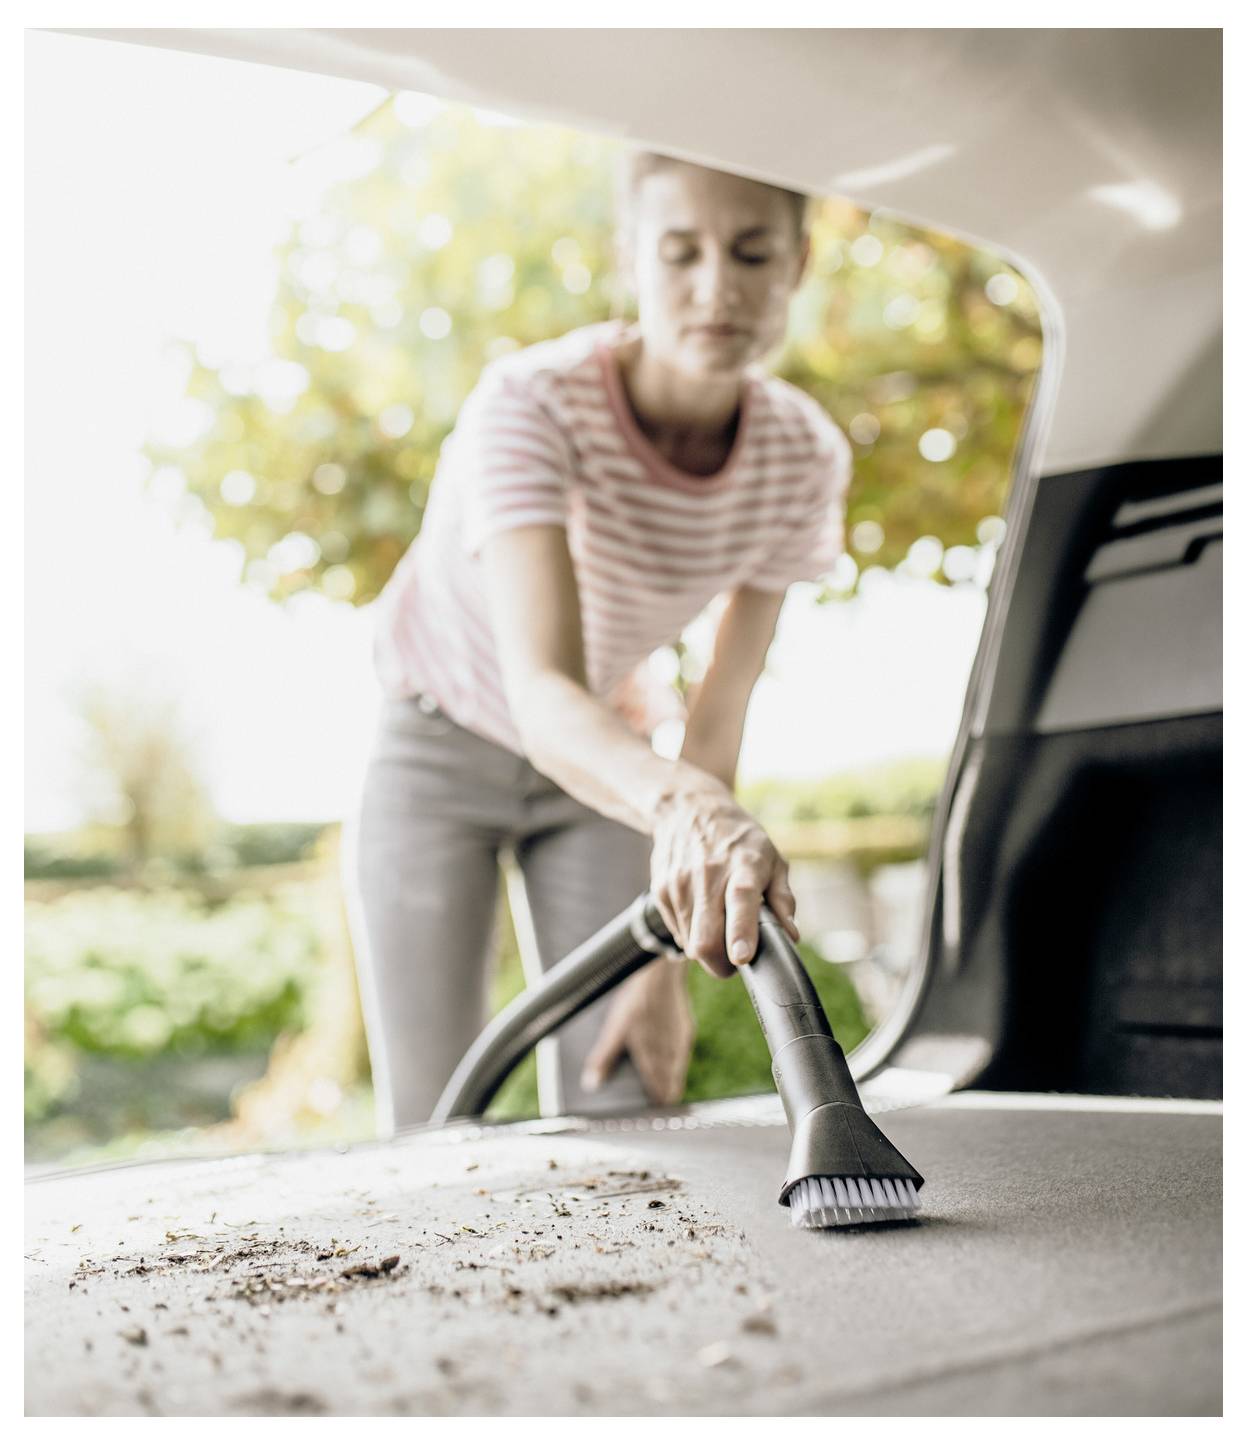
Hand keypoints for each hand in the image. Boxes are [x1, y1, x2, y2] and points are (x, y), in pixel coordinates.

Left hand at [580, 959, 693, 1105]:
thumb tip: (591, 1083)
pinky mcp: (686, 1029)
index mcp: (652, 1059)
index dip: (656, 1106)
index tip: (650, 1113)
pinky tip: (666, 1060)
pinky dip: (675, 1064)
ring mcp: (680, 1042)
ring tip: (659, 1087)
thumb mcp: (614, 1030)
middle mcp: (670, 1055)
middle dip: (663, 1096)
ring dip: (670, 1081)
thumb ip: (603, 1058)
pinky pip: (682, 1055)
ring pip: (678, 1072)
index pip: (661, 1094)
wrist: (661, 974)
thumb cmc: (635, 1001)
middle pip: (672, 1087)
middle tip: (653, 1103)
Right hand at [650, 780, 798, 978]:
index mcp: (743, 866)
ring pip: (690, 943)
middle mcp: (708, 875)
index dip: (740, 932)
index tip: (741, 958)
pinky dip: (692, 935)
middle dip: (721, 964)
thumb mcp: (772, 858)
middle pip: (705, 938)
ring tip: (719, 927)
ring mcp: (680, 884)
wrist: (689, 808)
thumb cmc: (739, 838)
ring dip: (707, 949)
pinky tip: (702, 913)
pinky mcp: (662, 891)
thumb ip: (782, 899)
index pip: (740, 901)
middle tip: (735, 959)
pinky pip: (677, 933)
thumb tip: (790, 936)